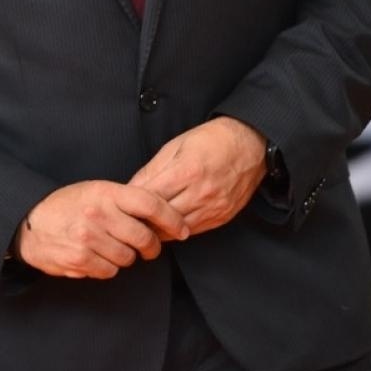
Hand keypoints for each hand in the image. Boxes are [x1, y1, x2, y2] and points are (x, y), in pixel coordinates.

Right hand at [12, 180, 187, 279]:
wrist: (27, 222)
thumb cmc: (66, 205)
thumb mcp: (94, 191)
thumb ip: (124, 201)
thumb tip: (161, 217)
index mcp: (105, 192)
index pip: (150, 204)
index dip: (172, 219)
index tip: (182, 230)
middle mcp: (98, 214)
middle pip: (144, 237)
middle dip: (151, 246)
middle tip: (148, 248)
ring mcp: (89, 238)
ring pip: (129, 258)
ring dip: (126, 257)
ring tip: (111, 247)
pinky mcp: (80, 259)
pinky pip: (110, 271)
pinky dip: (107, 267)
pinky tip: (95, 256)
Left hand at [127, 117, 267, 236]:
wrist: (250, 145)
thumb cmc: (211, 140)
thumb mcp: (175, 146)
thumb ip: (152, 170)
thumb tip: (131, 187)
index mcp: (187, 171)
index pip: (150, 198)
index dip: (132, 204)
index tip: (120, 206)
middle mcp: (201, 193)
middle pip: (162, 218)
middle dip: (143, 220)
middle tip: (127, 220)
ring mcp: (214, 207)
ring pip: (177, 230)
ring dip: (159, 229)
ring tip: (145, 224)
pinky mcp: (222, 217)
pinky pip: (194, 230)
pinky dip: (177, 229)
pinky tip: (167, 224)